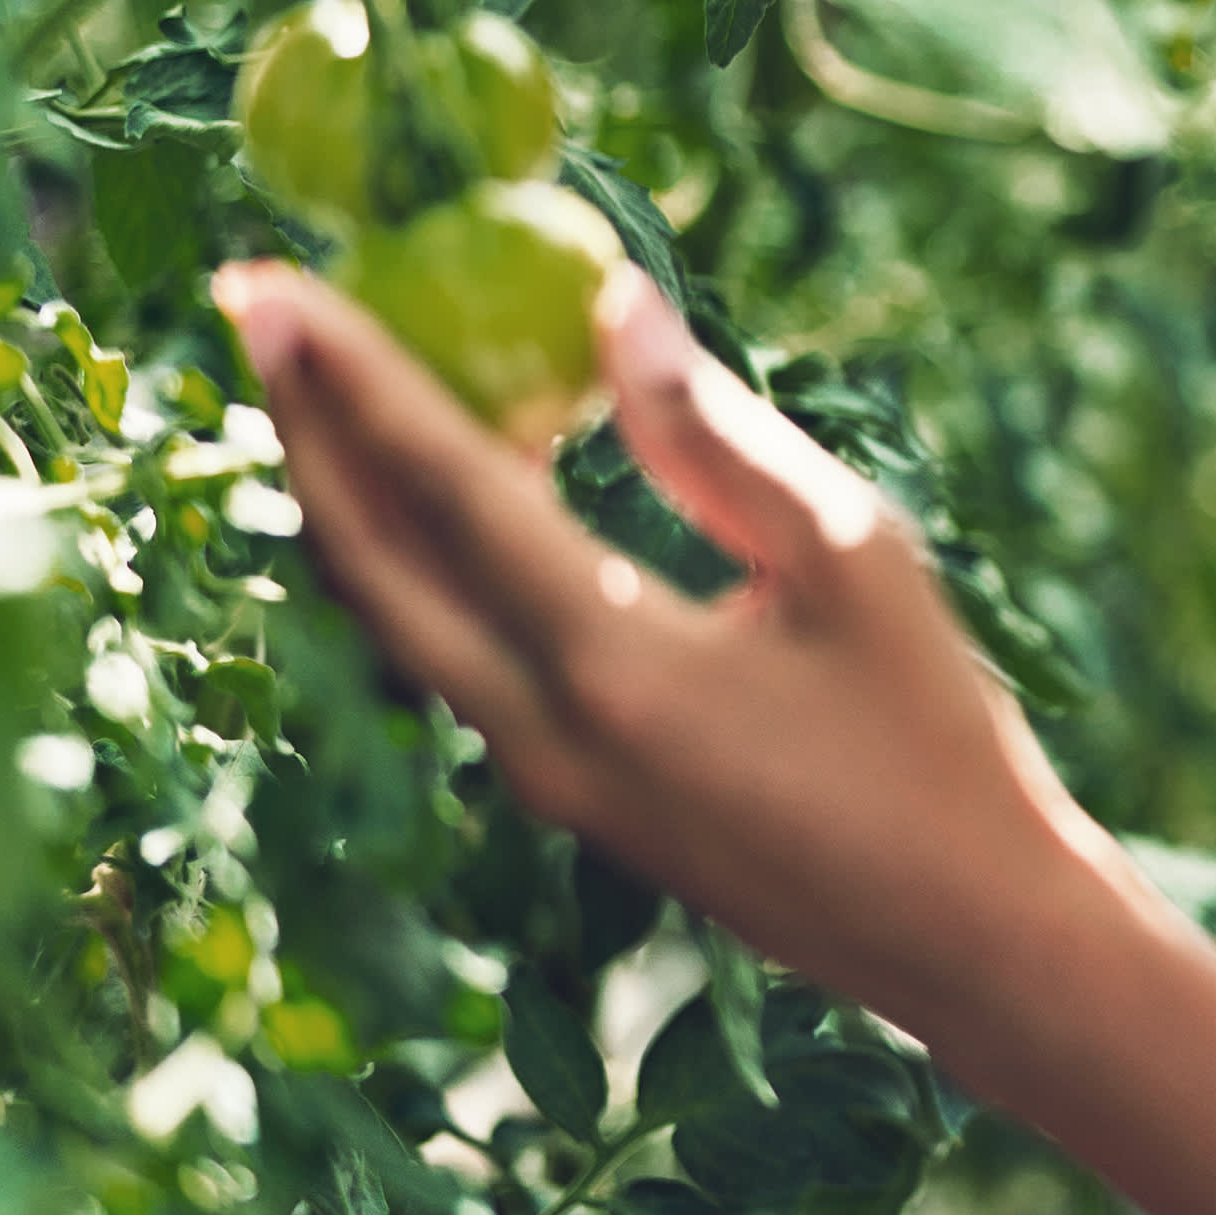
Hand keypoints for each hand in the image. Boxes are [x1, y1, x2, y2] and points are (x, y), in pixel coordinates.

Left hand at [213, 258, 1093, 1038]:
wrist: (965, 934)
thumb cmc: (938, 734)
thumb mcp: (856, 555)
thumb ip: (715, 434)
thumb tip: (612, 306)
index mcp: (613, 664)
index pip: (442, 491)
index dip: (350, 375)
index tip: (267, 280)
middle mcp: (541, 731)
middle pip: (369, 561)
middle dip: (300, 427)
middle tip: (251, 307)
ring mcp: (544, 778)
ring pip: (396, 615)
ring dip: (346, 492)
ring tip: (323, 381)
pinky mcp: (571, 796)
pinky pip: (454, 651)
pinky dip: (421, 555)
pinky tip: (450, 488)